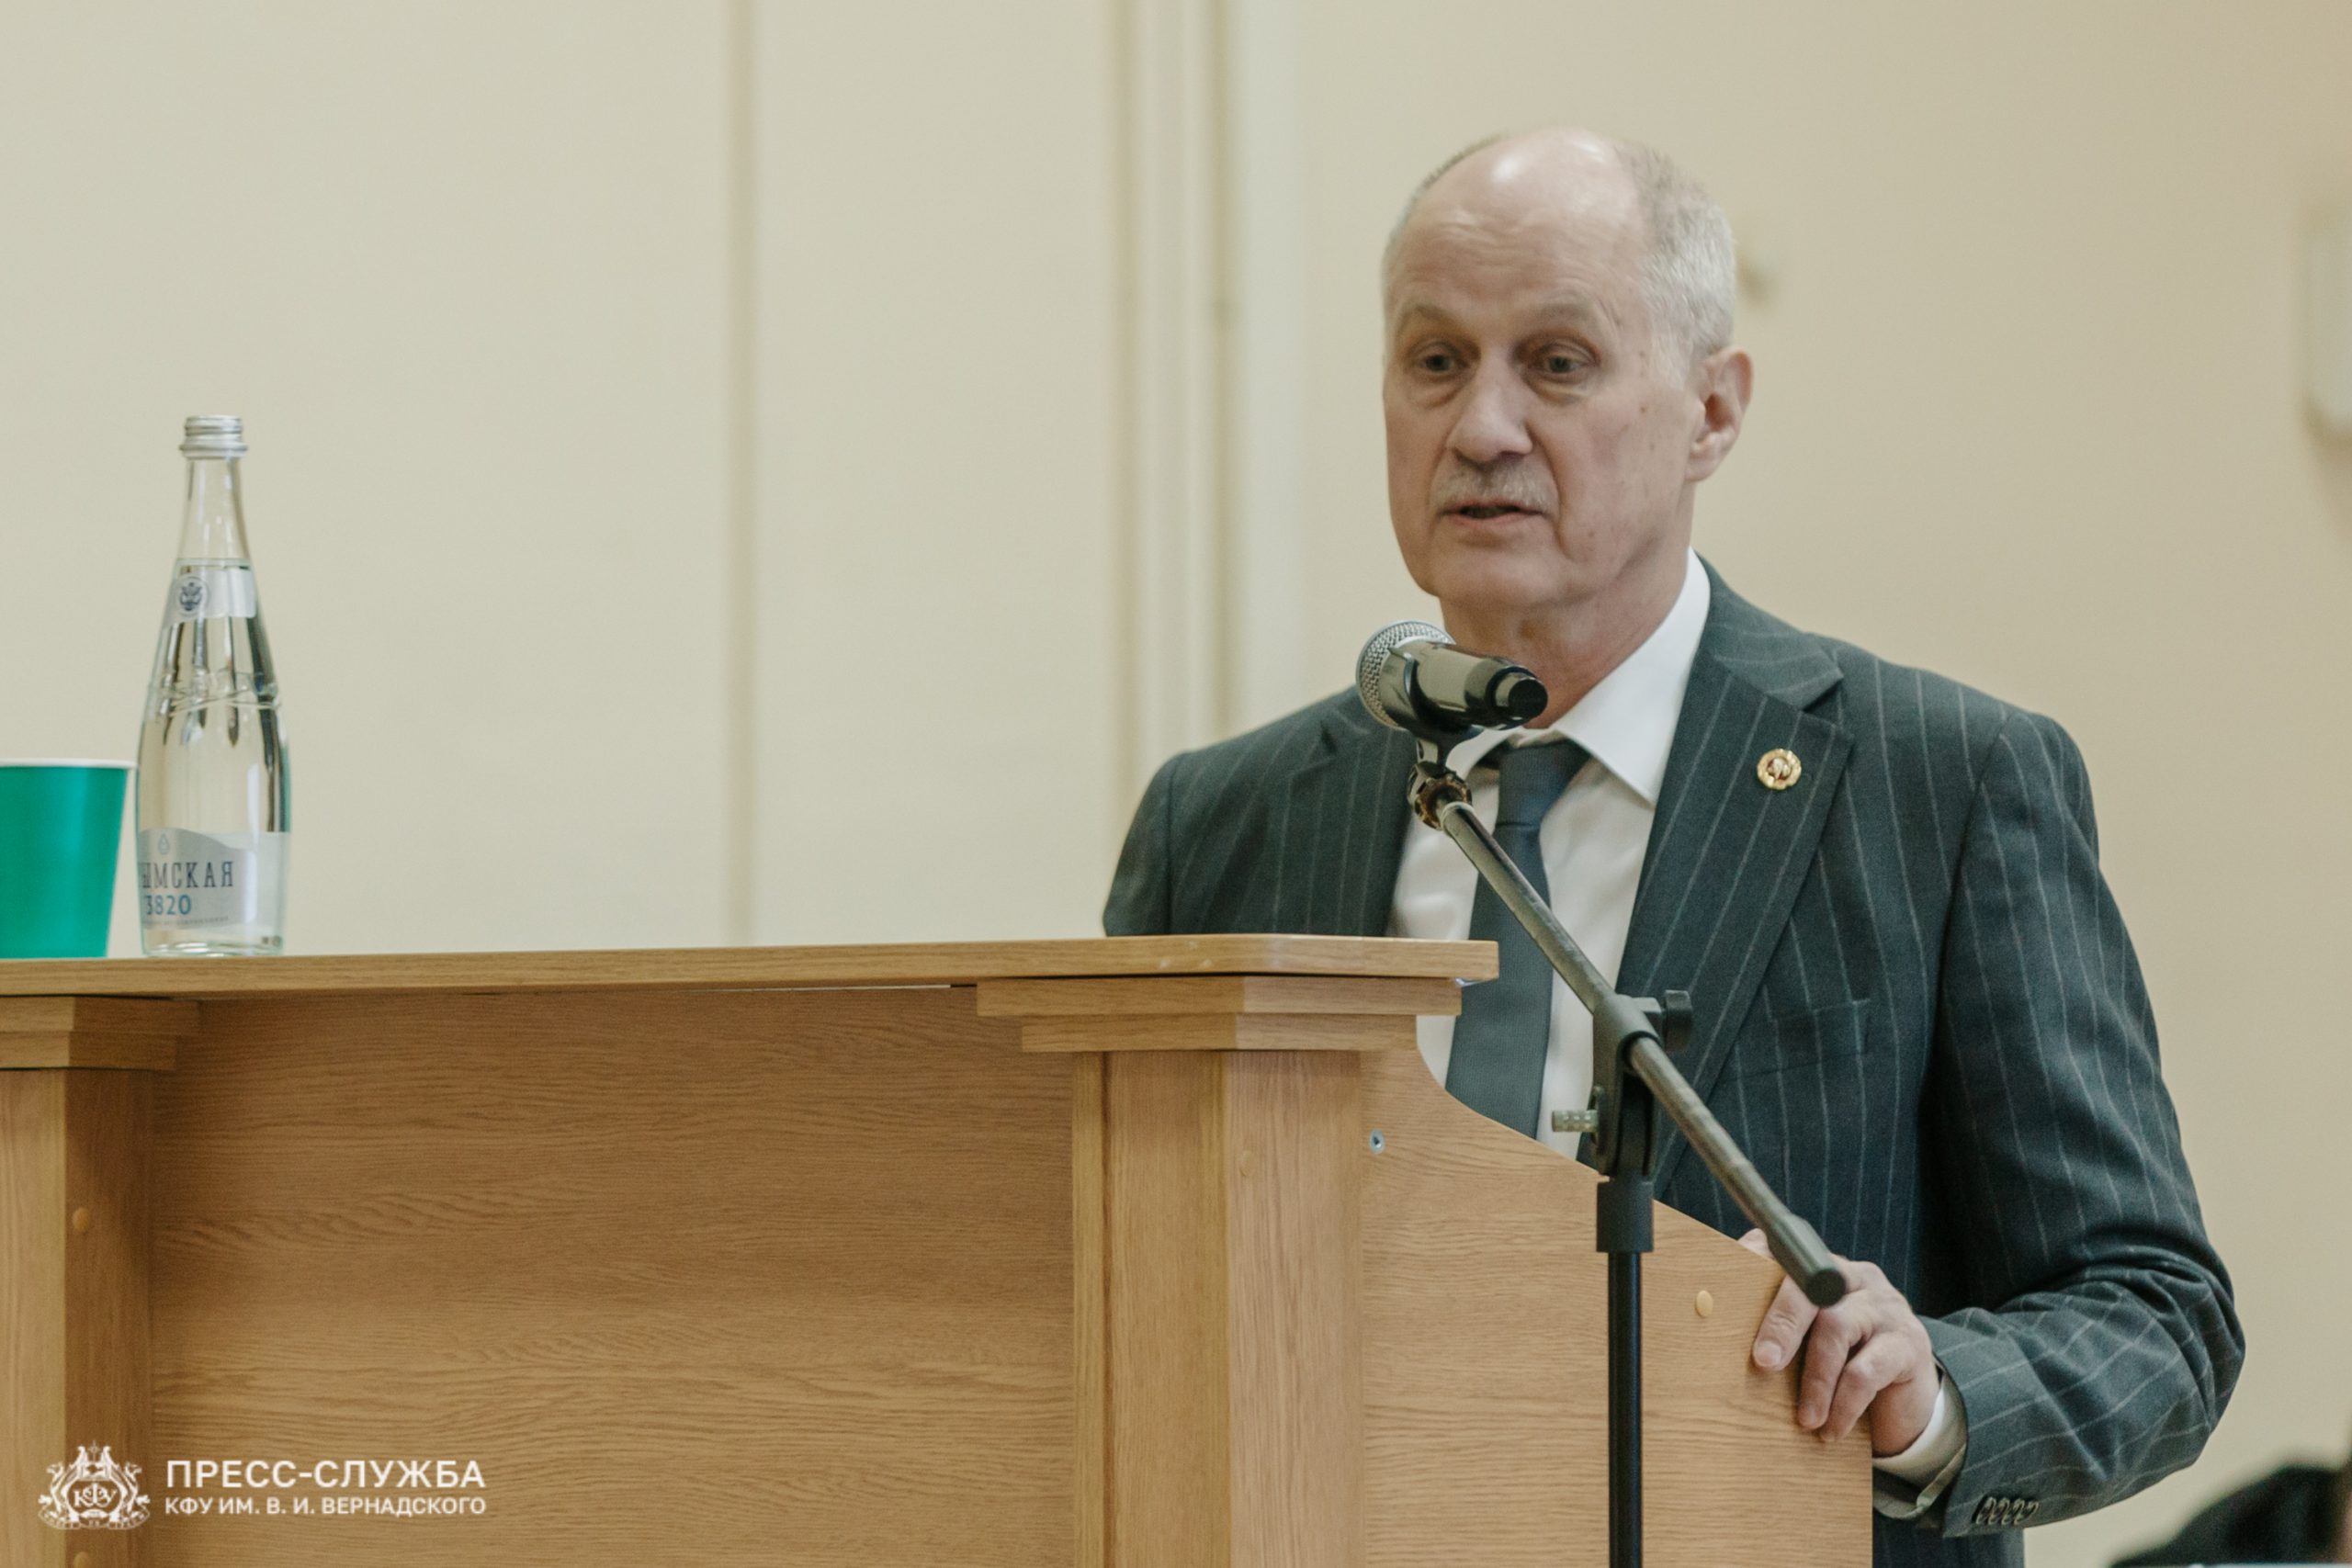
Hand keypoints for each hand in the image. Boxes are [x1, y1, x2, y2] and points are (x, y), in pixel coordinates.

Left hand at [1740, 1229, 1938, 1455]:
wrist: (1903, 1402)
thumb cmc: (1837, 1368)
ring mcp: (1884, 1307)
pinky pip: (1868, 1370)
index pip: (1784, 1255)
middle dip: (1781, 1324)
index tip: (1726, 1289)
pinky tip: (1831, 1429)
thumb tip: (1711, 1345)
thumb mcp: (1803, 1348)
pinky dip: (1844, 1404)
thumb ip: (1772, 1335)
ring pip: (1837, 1326)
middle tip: (1762, 1362)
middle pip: (1811, 1287)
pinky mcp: (1908, 1343)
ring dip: (1815, 1379)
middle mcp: (1852, 1278)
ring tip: (1805, 1420)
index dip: (1754, 1263)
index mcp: (1819, 1270)